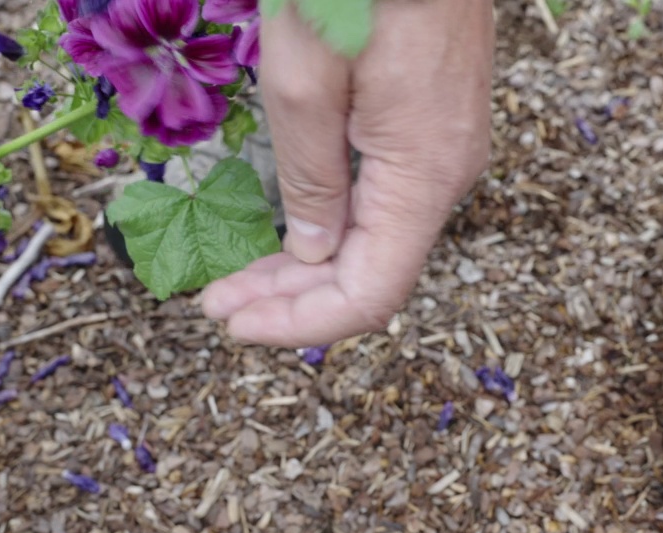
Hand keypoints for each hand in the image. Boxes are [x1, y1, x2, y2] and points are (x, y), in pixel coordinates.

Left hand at [201, 0, 494, 346]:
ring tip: (238, 279)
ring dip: (306, 270)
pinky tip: (289, 232)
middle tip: (217, 305)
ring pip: (375, 241)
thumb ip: (310, 177)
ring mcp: (444, 150)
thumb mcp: (306, 78)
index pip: (369, 293)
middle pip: (370, 274)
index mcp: (422, 174)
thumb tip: (312, 250)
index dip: (300, 324)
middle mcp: (446, 174)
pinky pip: (384, 203)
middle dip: (290, 301)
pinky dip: (331, 229)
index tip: (231, 323)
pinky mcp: (432, 126)